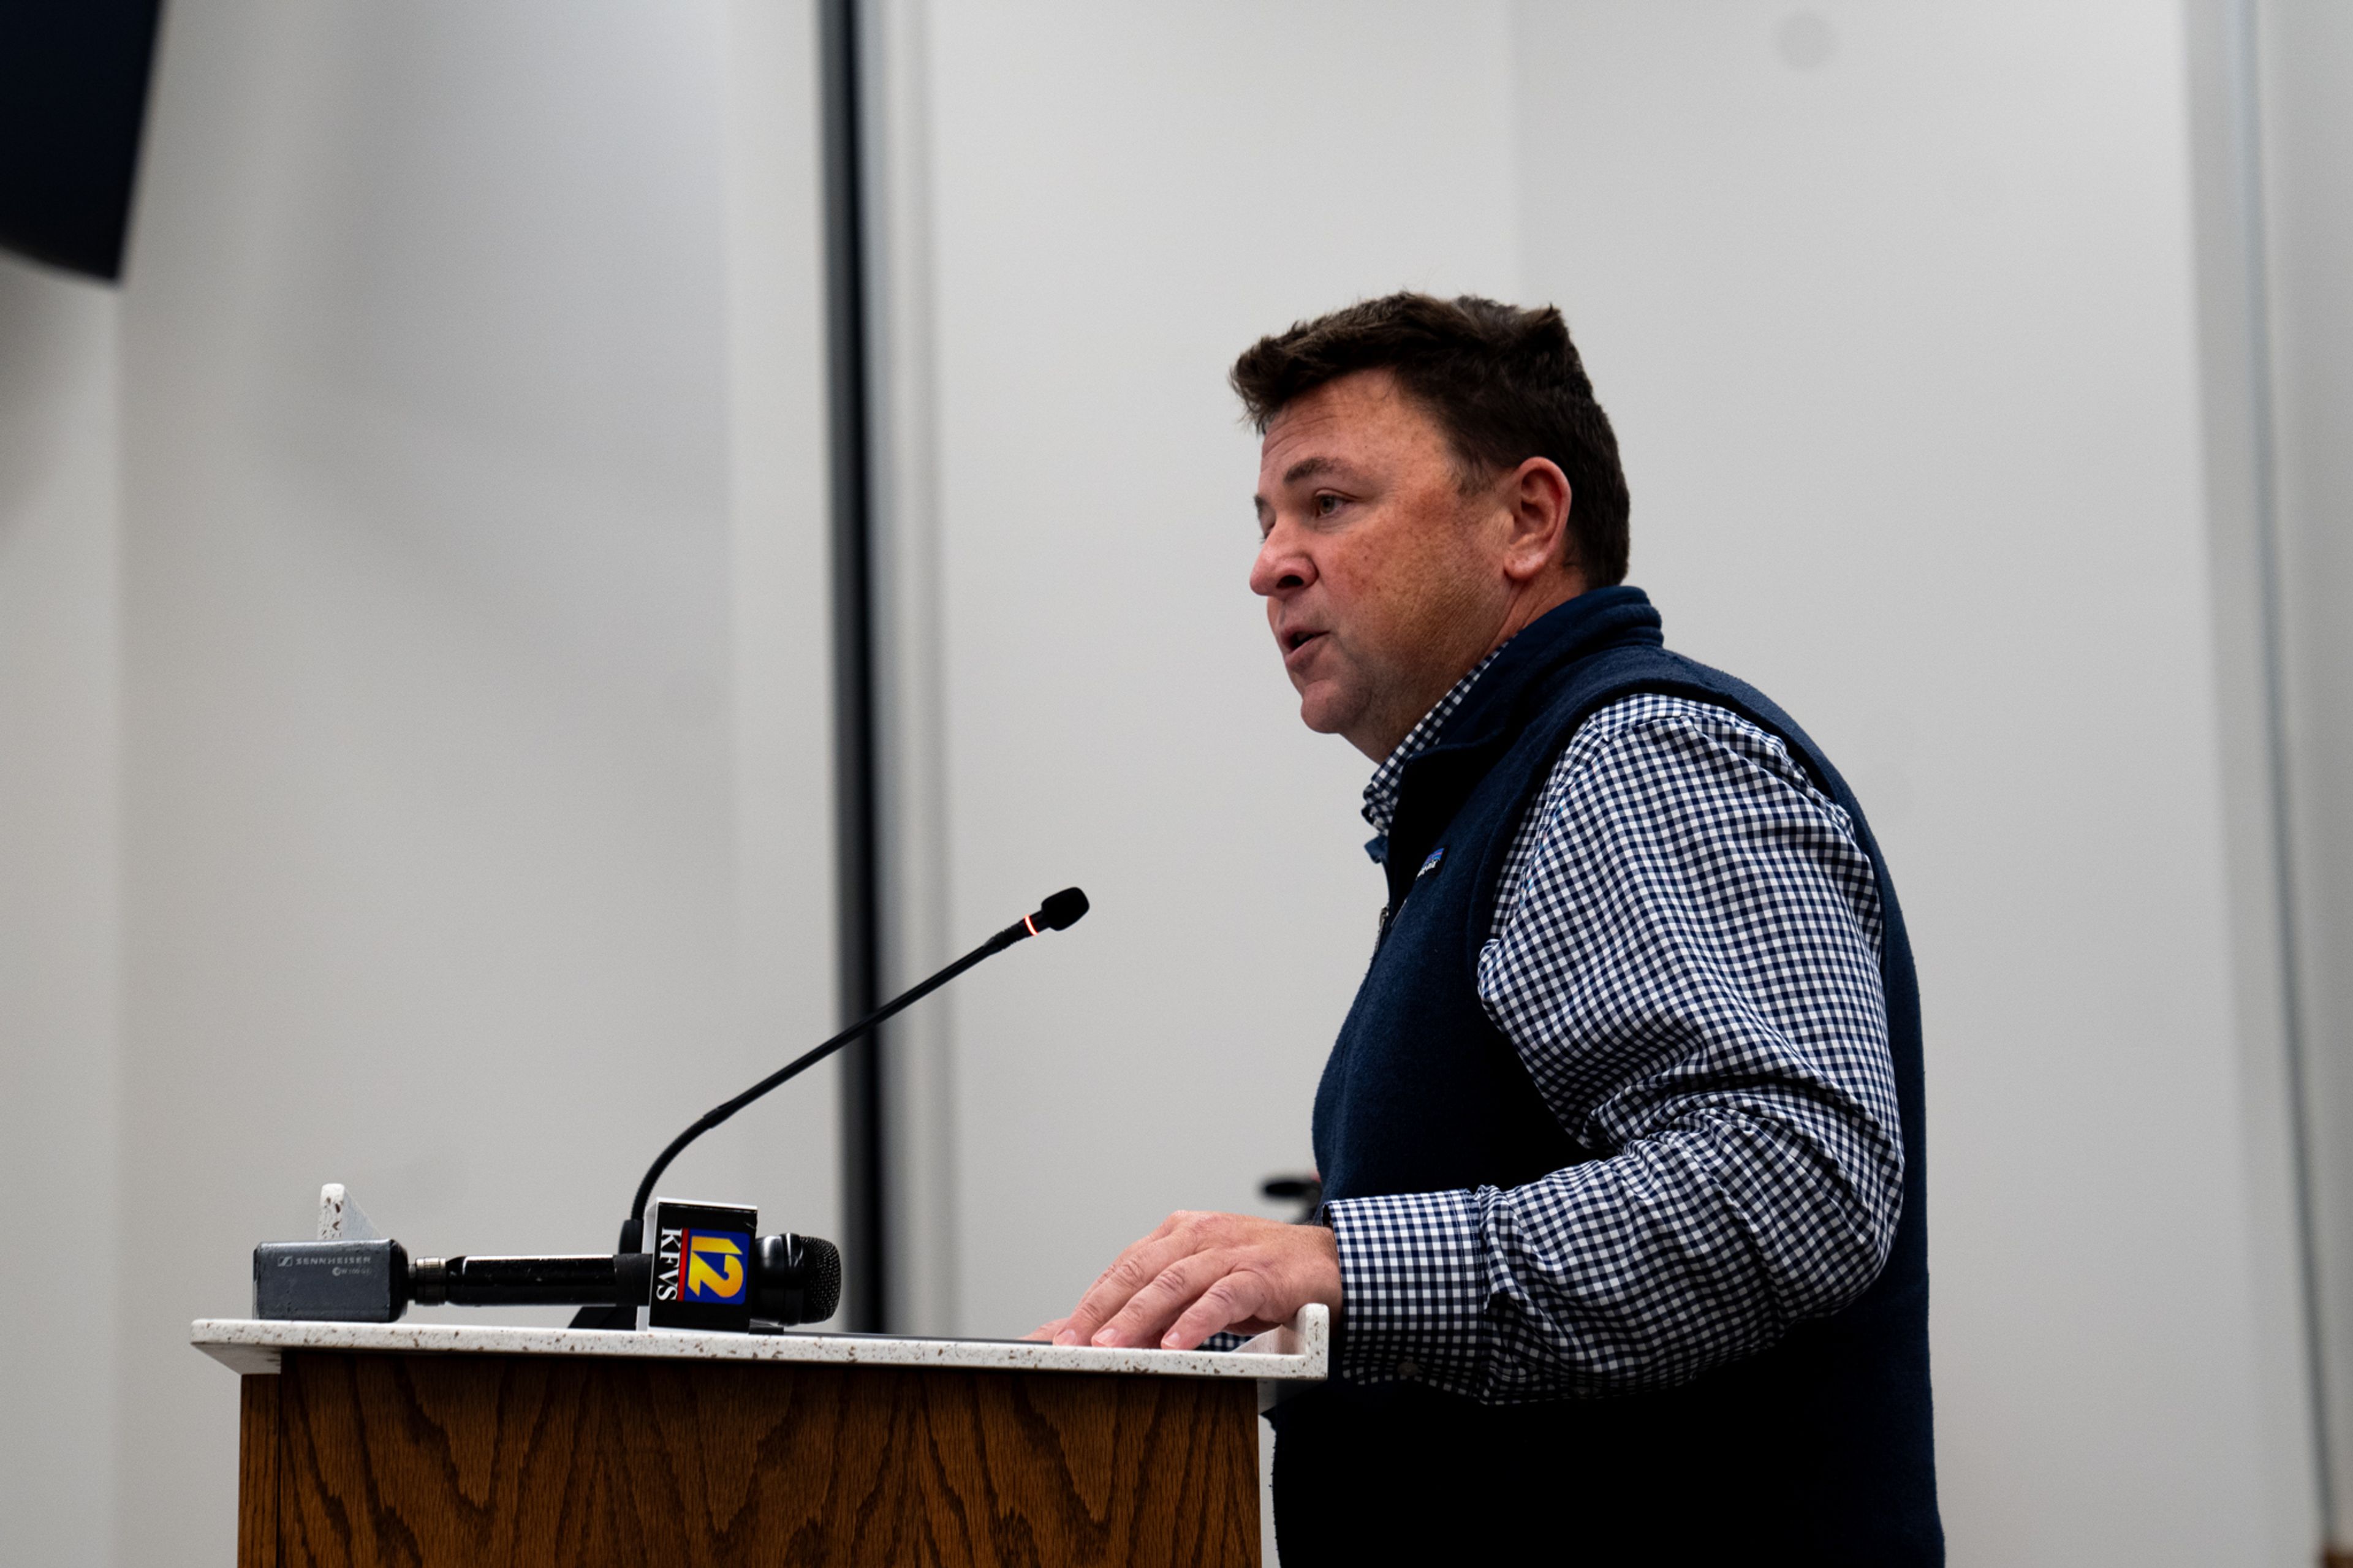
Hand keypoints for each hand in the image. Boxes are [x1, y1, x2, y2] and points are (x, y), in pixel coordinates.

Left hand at [1045, 1210, 1341, 1350]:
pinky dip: (1195, 1321)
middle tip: (1069, 1342)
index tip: (1058, 1334)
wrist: (1331, 1265)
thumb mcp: (1204, 1285)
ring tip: (1109, 1345)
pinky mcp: (1260, 1274)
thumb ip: (1161, 1305)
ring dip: (1136, 1316)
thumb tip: (1108, 1335)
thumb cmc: (1262, 1277)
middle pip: (1138, 1271)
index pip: (1124, 1266)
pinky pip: (1221, 1298)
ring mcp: (1230, 1252)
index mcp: (1180, 1233)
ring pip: (1172, 1281)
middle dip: (1099, 1309)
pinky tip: (1175, 1344)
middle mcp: (1199, 1236)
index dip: (1089, 1300)